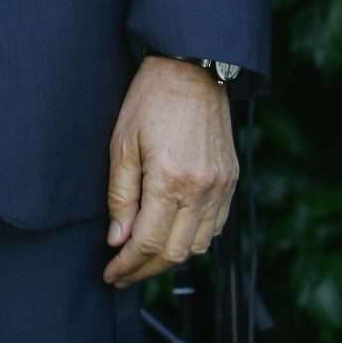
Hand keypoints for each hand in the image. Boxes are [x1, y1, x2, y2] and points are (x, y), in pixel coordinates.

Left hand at [102, 56, 238, 287]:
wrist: (192, 67)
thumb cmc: (152, 99)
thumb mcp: (123, 143)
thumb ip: (120, 195)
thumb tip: (118, 239)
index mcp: (171, 180)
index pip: (149, 243)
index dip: (128, 265)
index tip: (111, 275)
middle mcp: (201, 190)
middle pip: (175, 253)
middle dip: (145, 269)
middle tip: (123, 273)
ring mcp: (221, 187)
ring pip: (198, 246)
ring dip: (170, 257)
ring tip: (145, 256)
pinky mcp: (230, 180)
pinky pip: (215, 227)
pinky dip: (194, 239)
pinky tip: (174, 233)